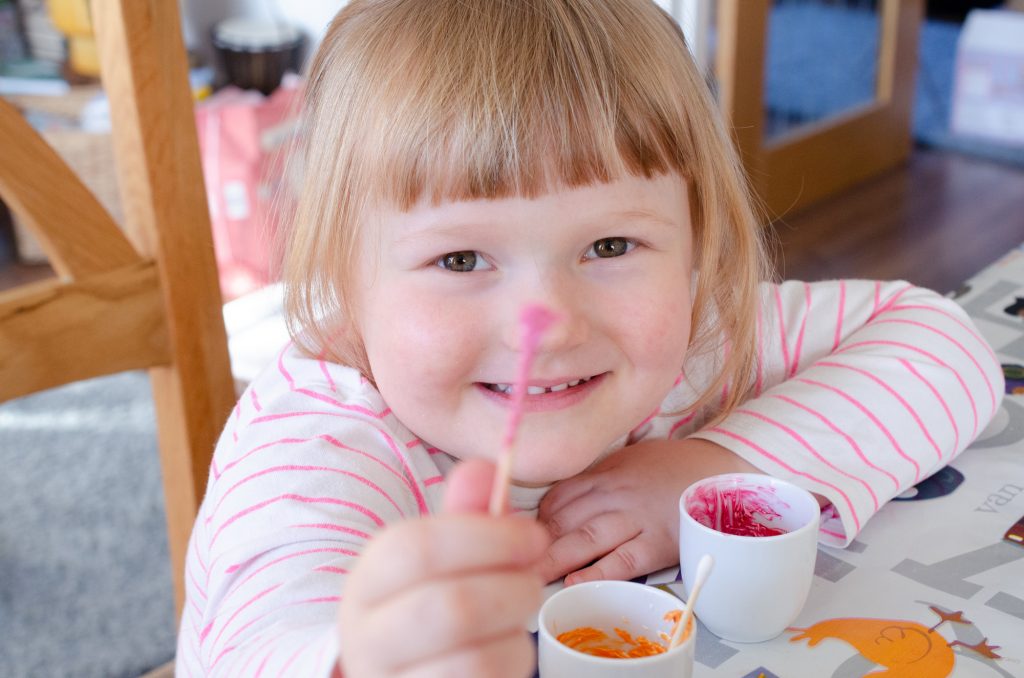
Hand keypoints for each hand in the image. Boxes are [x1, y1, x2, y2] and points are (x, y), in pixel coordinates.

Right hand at [338, 459, 549, 677]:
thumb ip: (465, 516)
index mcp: (369, 580)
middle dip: (512, 589)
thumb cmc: (427, 606)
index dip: (487, 536)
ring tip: (518, 618)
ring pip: (474, 659)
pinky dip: (511, 666)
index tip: (533, 535)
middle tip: (534, 582)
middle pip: (451, 607)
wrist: (402, 672)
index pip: (418, 548)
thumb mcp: (439, 559)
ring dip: (516, 634)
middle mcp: (368, 635)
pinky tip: (507, 649)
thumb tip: (486, 467)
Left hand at [537, 438, 757, 584]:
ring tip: (529, 574)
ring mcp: (637, 519)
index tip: (518, 536)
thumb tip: (556, 502)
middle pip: (565, 518)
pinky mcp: (658, 544)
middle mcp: (616, 493)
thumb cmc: (673, 468)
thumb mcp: (630, 459)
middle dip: (534, 542)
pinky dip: (597, 572)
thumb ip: (596, 478)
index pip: (559, 495)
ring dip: (554, 558)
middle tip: (508, 560)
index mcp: (606, 472)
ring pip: (586, 538)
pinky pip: (622, 561)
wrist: (724, 471)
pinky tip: (574, 581)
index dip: (535, 518)